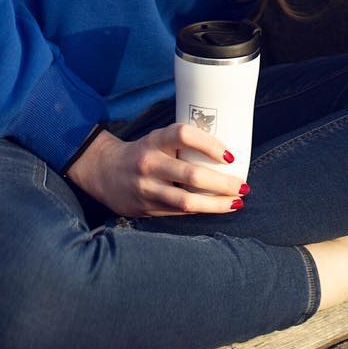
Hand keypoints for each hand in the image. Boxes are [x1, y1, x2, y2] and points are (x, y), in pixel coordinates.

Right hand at [66, 123, 247, 218]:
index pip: (184, 135)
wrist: (104, 171)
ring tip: (237, 201)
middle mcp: (150, 164)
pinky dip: (202, 211)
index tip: (231, 154)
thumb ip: (183, 145)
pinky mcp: (147, 208)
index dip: (209, 144)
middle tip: (243, 185)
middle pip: (191, 175)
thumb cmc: (143, 152)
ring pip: (187, 202)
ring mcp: (147, 189)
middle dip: (222, 183)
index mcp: (155, 140)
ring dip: (216, 204)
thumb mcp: (158, 139)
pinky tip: (218, 208)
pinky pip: (180, 212)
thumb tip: (226, 152)